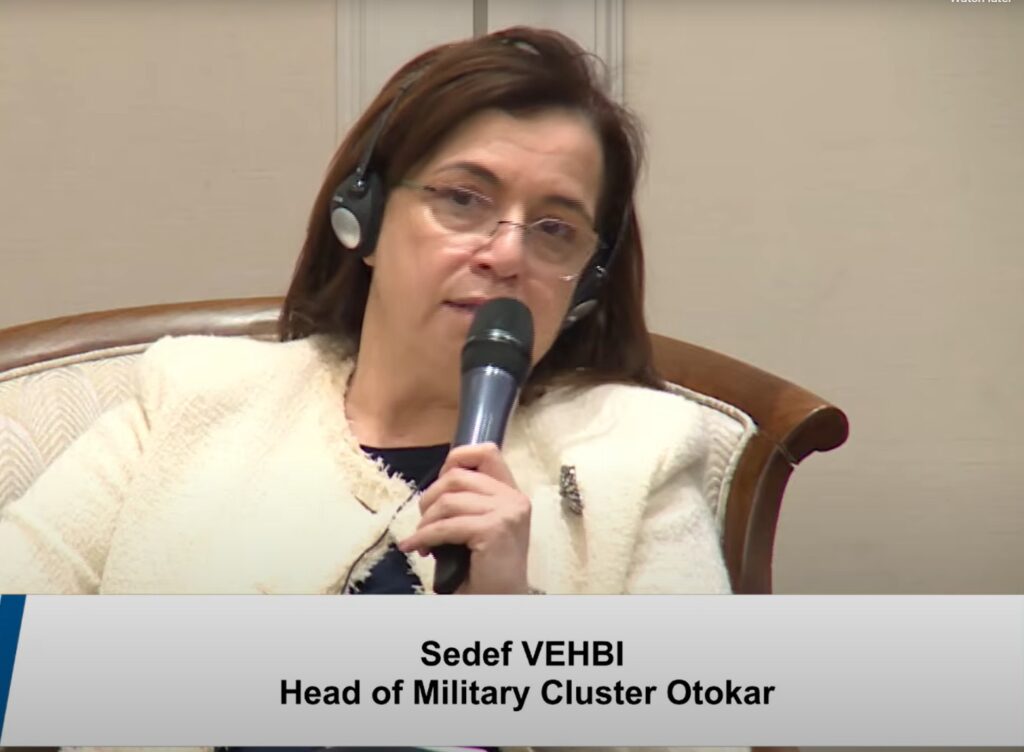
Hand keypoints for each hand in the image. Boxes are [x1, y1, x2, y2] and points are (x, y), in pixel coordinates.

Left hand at [397, 442, 530, 593]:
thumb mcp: (480, 524)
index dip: (457, 458)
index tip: (439, 483)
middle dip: (430, 497)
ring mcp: (506, 513)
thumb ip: (469, 501)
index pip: (487, 452)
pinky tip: (415, 547)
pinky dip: (423, 537)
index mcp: (512, 494)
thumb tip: (435, 487)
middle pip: (457, 476)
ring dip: (425, 521)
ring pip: (448, 501)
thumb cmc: (486, 568)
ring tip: (422, 540)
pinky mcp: (494, 530)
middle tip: (423, 521)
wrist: (500, 602)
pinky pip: (446, 526)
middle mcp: (513, 499)